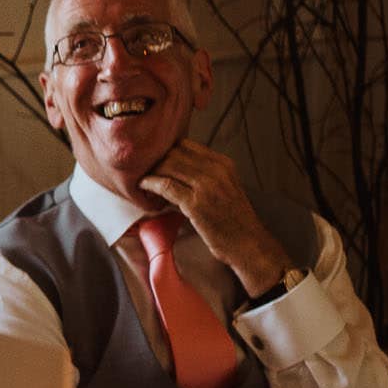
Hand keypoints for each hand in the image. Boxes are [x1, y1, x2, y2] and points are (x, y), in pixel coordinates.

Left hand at [137, 140, 291, 295]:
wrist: (248, 243)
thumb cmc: (232, 220)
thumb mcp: (223, 187)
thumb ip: (202, 175)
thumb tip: (171, 167)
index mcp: (223, 163)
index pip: (185, 144)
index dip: (165, 150)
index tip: (153, 159)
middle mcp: (216, 170)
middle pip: (173, 152)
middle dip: (154, 160)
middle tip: (140, 169)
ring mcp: (206, 186)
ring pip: (167, 166)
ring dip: (149, 171)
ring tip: (140, 179)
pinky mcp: (196, 203)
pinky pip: (165, 185)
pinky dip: (149, 184)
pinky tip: (142, 187)